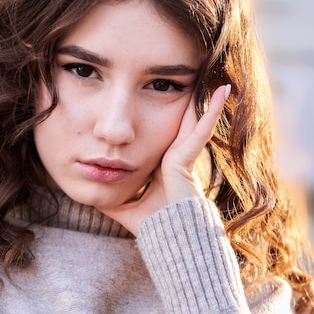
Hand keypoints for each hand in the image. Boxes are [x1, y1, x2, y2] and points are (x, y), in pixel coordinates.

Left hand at [99, 84, 229, 234]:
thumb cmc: (152, 227)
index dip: (164, 117)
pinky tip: (222, 89)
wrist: (170, 240)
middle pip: (179, 122)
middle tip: (190, 76)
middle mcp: (176, 158)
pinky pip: (201, 129)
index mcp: (164, 167)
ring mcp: (184, 157)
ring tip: (210, 73)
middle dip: (185, 101)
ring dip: (201, 98)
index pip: (163, 136)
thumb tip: (91, 192)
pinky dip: (212, 110)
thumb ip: (110, 197)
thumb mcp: (124, 207)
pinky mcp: (187, 159)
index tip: (163, 98)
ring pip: (192, 120)